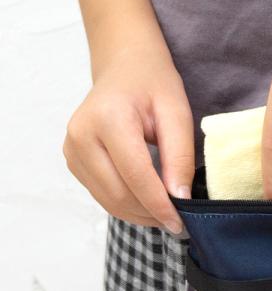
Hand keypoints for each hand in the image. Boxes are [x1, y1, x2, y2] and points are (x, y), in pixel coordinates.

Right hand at [63, 44, 193, 233]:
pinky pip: (102, 196)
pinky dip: (128, 205)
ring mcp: (72, 150)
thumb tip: (179, 199)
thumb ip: (179, 157)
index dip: (159, 205)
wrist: (124, 67)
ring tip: (165, 213)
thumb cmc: (153, 85)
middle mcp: (81, 136)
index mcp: (107, 118)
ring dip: (140, 214)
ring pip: (109, 201)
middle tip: (179, 220)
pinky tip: (148, 201)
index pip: (135, 176)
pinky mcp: (73, 161)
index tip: (181, 223)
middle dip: (151, 213)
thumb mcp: (177, 114)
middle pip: (119, 194)